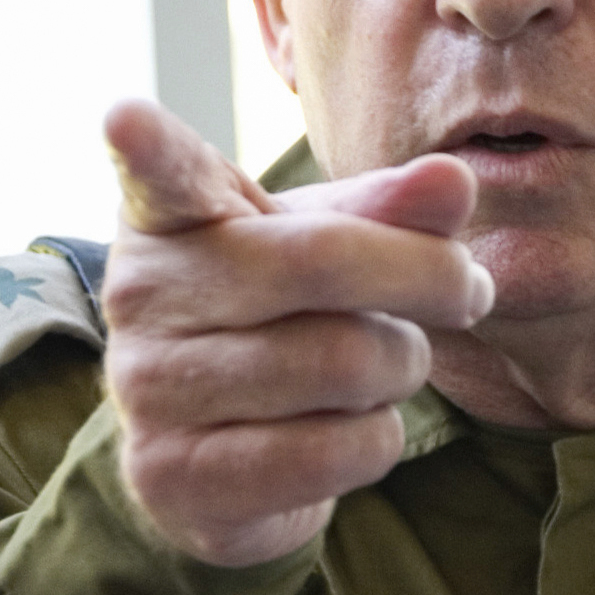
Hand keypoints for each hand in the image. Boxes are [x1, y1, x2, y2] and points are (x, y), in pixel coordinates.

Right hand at [101, 99, 492, 566]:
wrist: (221, 460)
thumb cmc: (282, 320)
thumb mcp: (330, 245)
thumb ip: (391, 208)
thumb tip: (454, 180)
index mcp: (169, 216)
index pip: (162, 175)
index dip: (147, 148)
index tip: (127, 117)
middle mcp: (139, 295)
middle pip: (322, 262)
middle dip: (429, 277)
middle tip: (466, 291)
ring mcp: (147, 390)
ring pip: (343, 363)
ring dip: (401, 367)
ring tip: (383, 366)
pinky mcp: (177, 478)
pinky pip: (333, 453)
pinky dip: (377, 440)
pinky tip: (351, 429)